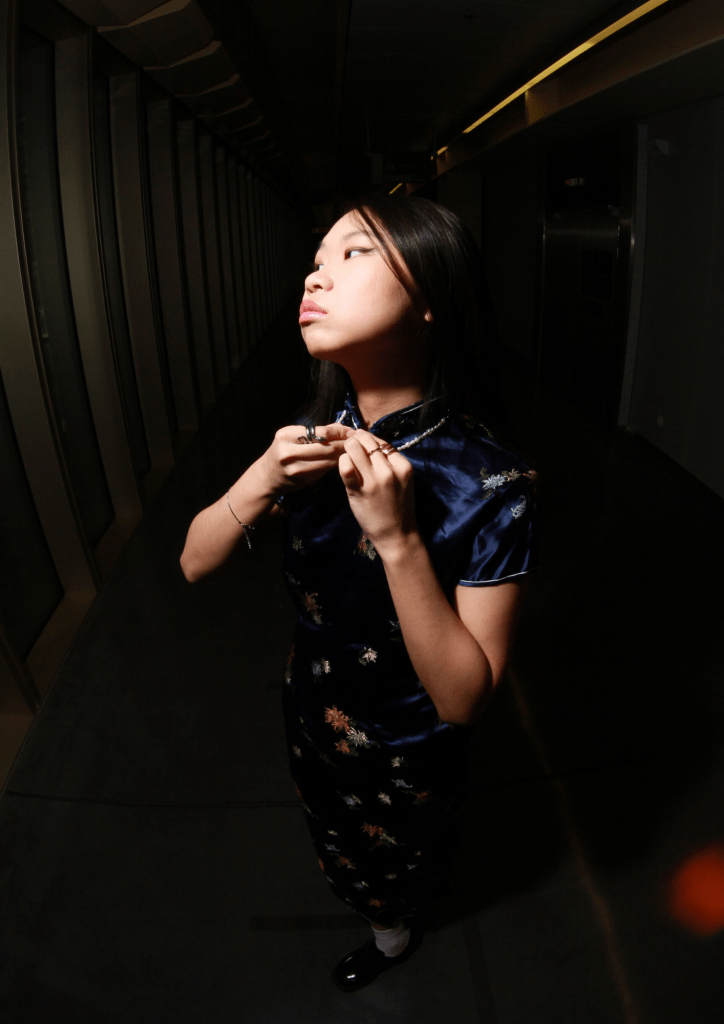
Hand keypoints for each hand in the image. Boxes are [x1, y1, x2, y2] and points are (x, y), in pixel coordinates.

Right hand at [258, 422, 354, 494]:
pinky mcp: (301, 481)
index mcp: (286, 435)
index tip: (352, 431)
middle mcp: (288, 452)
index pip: (320, 432)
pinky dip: (335, 465)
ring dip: (343, 456)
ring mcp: (294, 469)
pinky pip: (324, 471)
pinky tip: (343, 461)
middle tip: (357, 442)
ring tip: (353, 451)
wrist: (268, 475)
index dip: (340, 432)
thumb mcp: (294, 435)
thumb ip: (319, 431)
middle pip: (326, 447)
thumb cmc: (285, 450)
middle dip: (345, 444)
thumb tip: (345, 429)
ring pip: (328, 461)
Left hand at [338, 429, 417, 555]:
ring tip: (347, 457)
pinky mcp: (358, 490)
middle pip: (367, 441)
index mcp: (403, 466)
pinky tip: (343, 466)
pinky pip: (345, 466)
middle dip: (357, 440)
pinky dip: (342, 462)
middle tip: (351, 447)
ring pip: (354, 448)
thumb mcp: (402, 481)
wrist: (397, 534)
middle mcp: (389, 470)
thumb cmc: (399, 508)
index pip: (382, 442)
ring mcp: (374, 481)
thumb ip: (389, 463)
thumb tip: (369, 444)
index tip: (362, 443)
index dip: (369, 439)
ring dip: (347, 449)